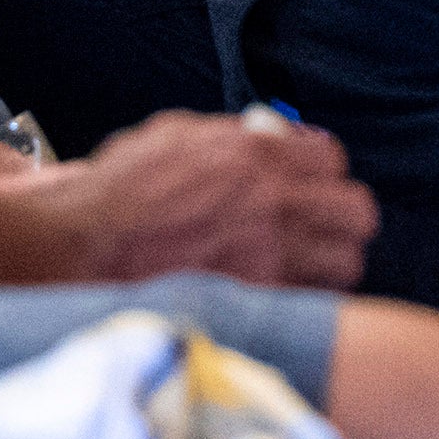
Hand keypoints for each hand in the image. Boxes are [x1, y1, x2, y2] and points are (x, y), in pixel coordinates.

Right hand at [42, 110, 372, 289]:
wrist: (80, 248)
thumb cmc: (118, 192)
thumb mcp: (175, 135)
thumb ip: (231, 136)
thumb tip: (269, 137)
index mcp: (255, 155)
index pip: (332, 158)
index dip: (321, 171)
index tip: (307, 183)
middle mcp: (273, 204)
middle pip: (357, 212)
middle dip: (342, 218)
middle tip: (320, 226)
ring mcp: (269, 257)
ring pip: (346, 263)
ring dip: (330, 263)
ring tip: (304, 266)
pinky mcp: (256, 302)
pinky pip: (312, 303)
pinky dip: (305, 300)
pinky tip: (280, 294)